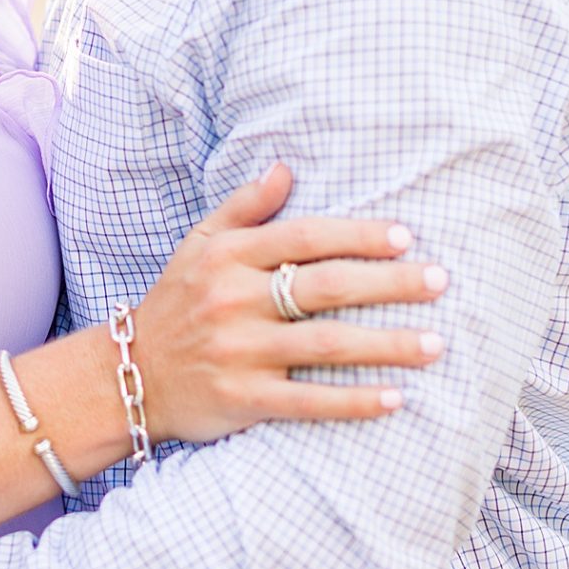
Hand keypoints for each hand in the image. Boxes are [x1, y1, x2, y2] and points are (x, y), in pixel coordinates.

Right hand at [133, 162, 447, 441]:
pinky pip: (308, 402)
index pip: (303, 238)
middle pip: (324, 287)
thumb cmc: (177, 304)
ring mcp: (239, 352)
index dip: (356, 235)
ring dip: (386, 345)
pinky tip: (396, 399)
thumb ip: (243, 207)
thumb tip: (285, 167)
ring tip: (435, 343)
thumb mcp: (198, 246)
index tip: (405, 236)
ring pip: (326, 345)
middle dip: (389, 283)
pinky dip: (353, 401)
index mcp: (228, 258)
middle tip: (440, 281)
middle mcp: (233, 301)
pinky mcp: (243, 400)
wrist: (128, 375)